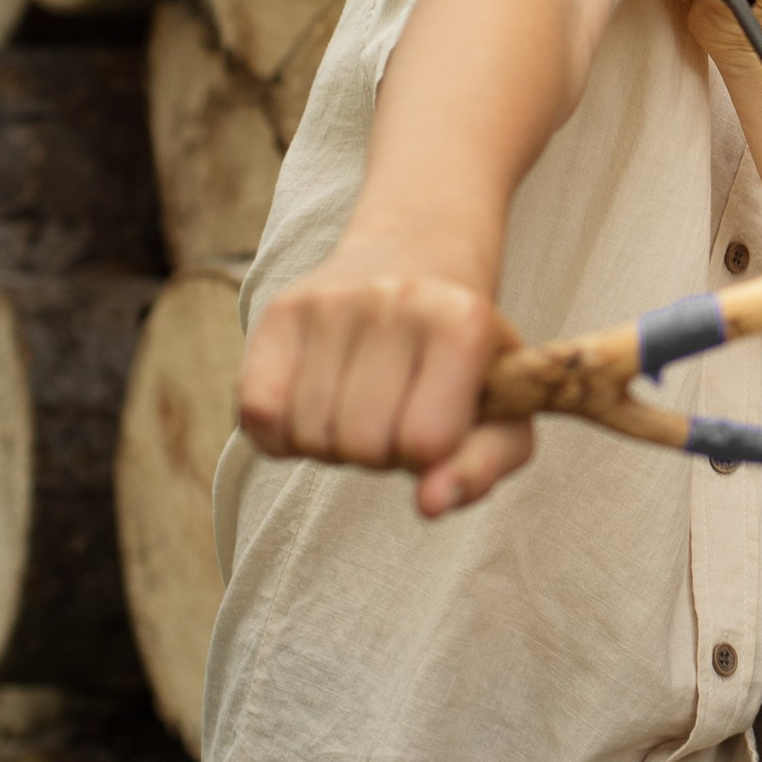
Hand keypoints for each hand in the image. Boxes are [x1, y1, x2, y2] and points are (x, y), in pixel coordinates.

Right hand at [239, 248, 528, 518]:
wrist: (415, 255)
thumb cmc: (466, 356)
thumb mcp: (503, 411)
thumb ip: (481, 468)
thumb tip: (429, 505)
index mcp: (464, 322)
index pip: (425, 444)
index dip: (427, 456)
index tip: (435, 424)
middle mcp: (394, 300)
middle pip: (363, 446)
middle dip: (379, 453)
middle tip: (394, 415)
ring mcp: (330, 302)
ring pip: (308, 437)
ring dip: (333, 445)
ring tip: (359, 406)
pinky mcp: (280, 312)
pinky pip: (257, 416)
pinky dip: (282, 436)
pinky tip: (314, 408)